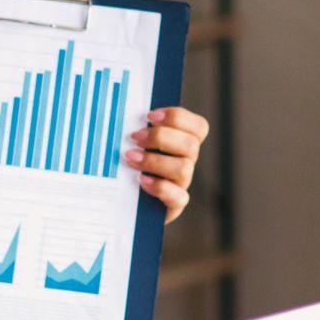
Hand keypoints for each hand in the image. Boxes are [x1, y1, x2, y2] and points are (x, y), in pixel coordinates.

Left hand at [122, 106, 206, 223]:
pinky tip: (140, 180)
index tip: (150, 116)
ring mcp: (181, 185)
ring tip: (130, 158)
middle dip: (161, 137)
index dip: (177, 118)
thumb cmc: (125, 166)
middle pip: (191, 145)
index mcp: (181, 143)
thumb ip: (136, 129)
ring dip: (154, 160)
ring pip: (184, 168)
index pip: (198, 127)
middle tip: (134, 138)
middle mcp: (186, 162)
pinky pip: (179, 197)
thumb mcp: (131, 144)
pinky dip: (159, 187)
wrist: (121, 202)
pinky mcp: (174, 205)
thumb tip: (125, 114)